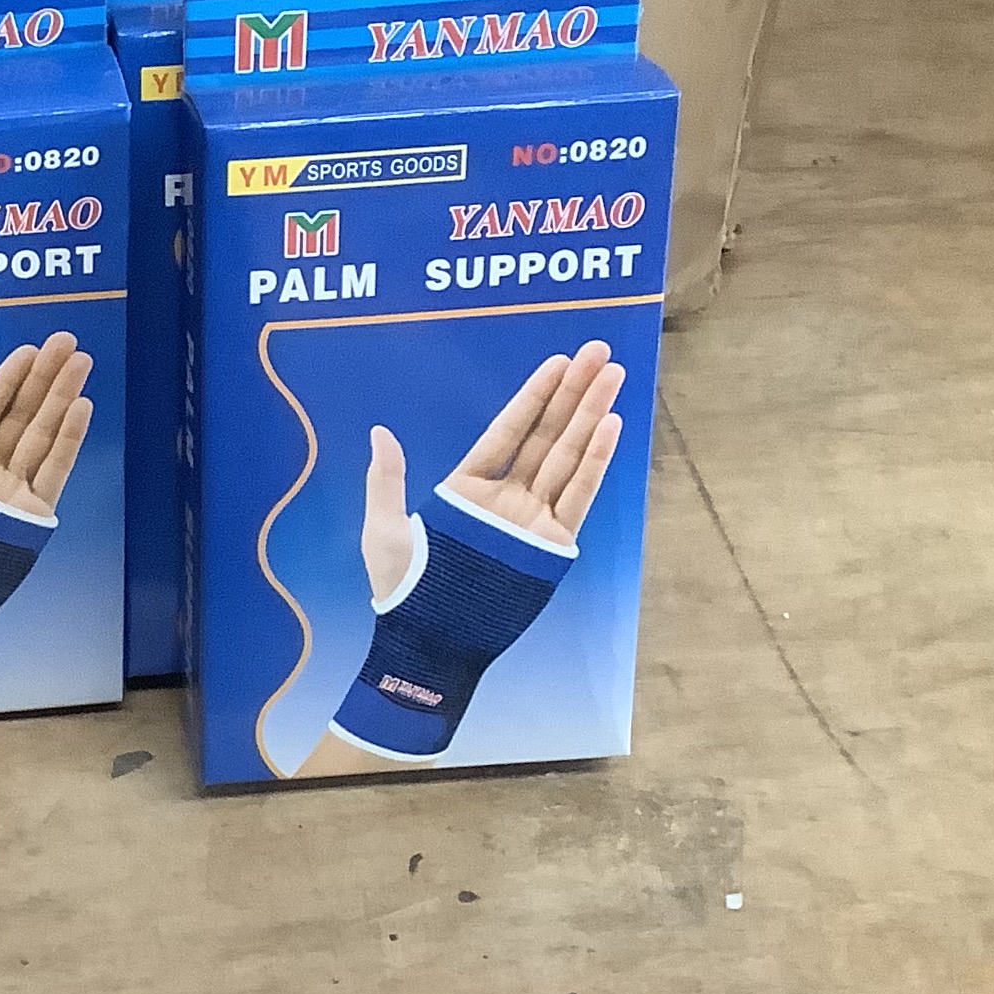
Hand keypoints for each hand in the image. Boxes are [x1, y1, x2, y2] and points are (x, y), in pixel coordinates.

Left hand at [0, 331, 94, 569]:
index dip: (4, 382)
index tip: (27, 351)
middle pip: (19, 417)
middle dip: (43, 379)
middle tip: (67, 342)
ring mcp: (9, 496)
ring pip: (41, 437)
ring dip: (62, 399)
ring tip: (81, 363)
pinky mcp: (29, 518)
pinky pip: (53, 472)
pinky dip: (69, 440)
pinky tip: (82, 408)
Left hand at [361, 340, 625, 591]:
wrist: (431, 641)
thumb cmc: (404, 589)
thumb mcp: (385, 529)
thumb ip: (387, 480)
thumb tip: (380, 432)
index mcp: (468, 488)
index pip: (508, 430)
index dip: (533, 396)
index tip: (559, 362)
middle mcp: (506, 498)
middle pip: (547, 434)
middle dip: (574, 393)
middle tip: (600, 352)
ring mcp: (533, 519)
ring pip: (569, 456)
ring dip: (592, 416)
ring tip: (613, 376)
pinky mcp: (553, 544)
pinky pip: (578, 495)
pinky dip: (596, 461)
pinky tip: (611, 425)